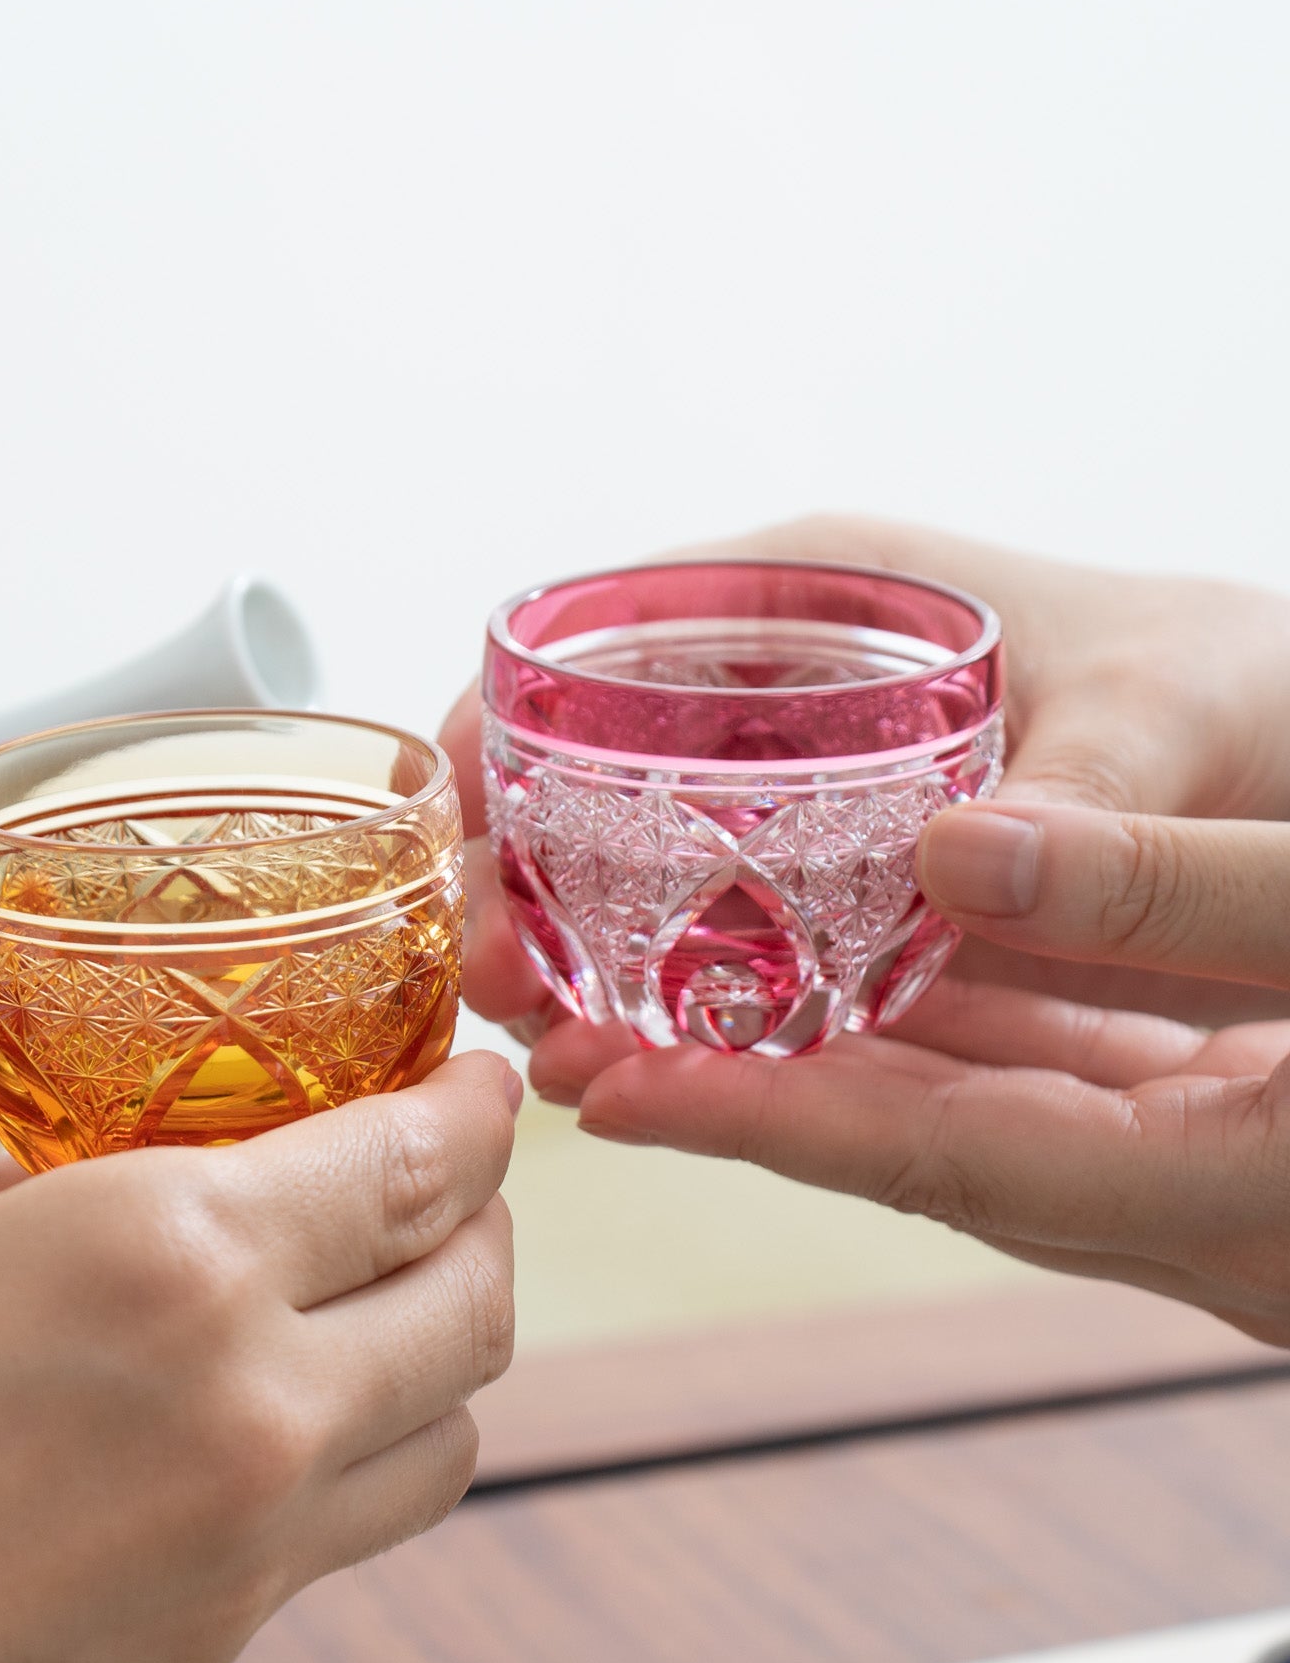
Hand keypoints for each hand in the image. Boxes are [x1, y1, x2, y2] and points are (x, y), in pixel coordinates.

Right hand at [450, 514, 1289, 1051]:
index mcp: (828, 592)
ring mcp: (805, 806)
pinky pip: (725, 951)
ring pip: (637, 868)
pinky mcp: (840, 903)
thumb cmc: (1253, 692)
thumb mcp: (1180, 707)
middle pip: (590, 764)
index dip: (505, 706)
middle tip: (493, 970)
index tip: (452, 805)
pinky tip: (630, 1069)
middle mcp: (789, 694)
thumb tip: (961, 862)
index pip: (611, 623)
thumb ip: (1092, 787)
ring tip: (545, 1040)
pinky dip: (665, 1006)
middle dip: (513, 862)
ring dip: (569, 950)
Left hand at [573, 801, 1289, 1339]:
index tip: (605, 1091)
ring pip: (967, 1122)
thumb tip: (956, 849)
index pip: (930, 1158)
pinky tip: (857, 970)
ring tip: (662, 1004)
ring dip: (822, 1063)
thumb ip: (1175, 894)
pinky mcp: (1223, 1142)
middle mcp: (1191, 1223)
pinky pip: (1046, 1091)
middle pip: (911, 1152)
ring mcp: (1207, 1192)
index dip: (755, 1123)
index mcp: (1220, 1193)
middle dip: (736, 1099)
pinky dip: (943, 1033)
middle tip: (570, 1047)